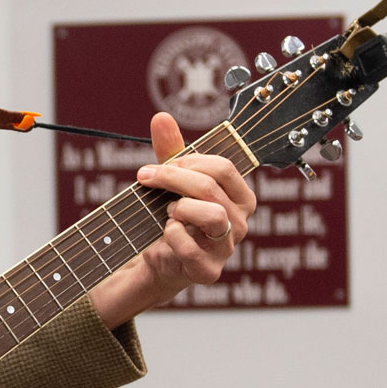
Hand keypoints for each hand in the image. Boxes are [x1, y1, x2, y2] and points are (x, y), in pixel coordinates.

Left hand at [88, 111, 256, 322]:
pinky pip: (190, 246)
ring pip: (211, 215)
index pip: (223, 167)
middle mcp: (240, 221)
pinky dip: (171, 235)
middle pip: (210, 187)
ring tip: (167, 211)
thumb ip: (170, 150)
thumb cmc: (173, 216)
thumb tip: (161, 117)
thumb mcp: (172, 181)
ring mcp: (227, 247)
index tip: (160, 166)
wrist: (161, 258)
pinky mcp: (209, 270)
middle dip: (172, 178)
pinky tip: (165, 232)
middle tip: (146, 178)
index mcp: (240, 196)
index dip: (187, 162)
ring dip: (179, 208)